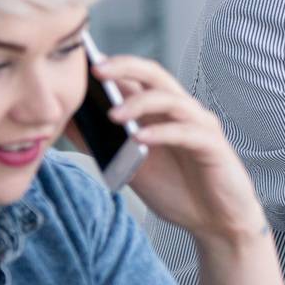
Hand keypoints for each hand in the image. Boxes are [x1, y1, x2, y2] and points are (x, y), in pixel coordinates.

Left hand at [82, 54, 267, 249]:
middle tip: (96, 71)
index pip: (135, 77)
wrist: (216, 222)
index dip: (111, 66)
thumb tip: (69, 123)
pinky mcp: (214, 146)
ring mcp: (200, 126)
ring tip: (112, 115)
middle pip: (154, 74)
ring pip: (171, 99)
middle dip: (125, 67)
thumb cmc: (176, 190)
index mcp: (161, 111)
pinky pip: (187, 132)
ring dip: (140, 103)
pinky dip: (162, 133)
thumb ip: (106, 143)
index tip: (81, 62)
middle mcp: (182, 110)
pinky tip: (141, 139)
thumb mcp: (131, 165)